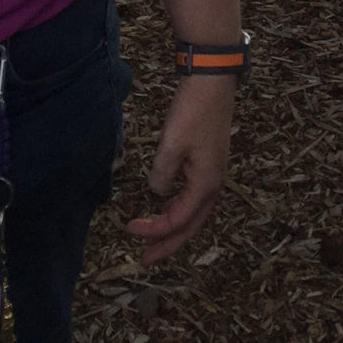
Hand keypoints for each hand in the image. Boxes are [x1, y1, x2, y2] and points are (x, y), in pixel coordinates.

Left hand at [127, 74, 233, 265]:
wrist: (211, 83)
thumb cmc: (192, 113)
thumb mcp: (171, 145)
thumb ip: (162, 176)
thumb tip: (157, 193)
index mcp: (206, 185)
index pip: (178, 221)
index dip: (154, 230)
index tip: (129, 229)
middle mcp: (214, 185)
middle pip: (191, 226)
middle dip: (168, 244)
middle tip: (145, 259)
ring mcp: (213, 174)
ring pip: (194, 213)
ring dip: (173, 228)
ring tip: (152, 238)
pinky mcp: (208, 163)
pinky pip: (194, 198)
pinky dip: (178, 209)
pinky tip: (166, 206)